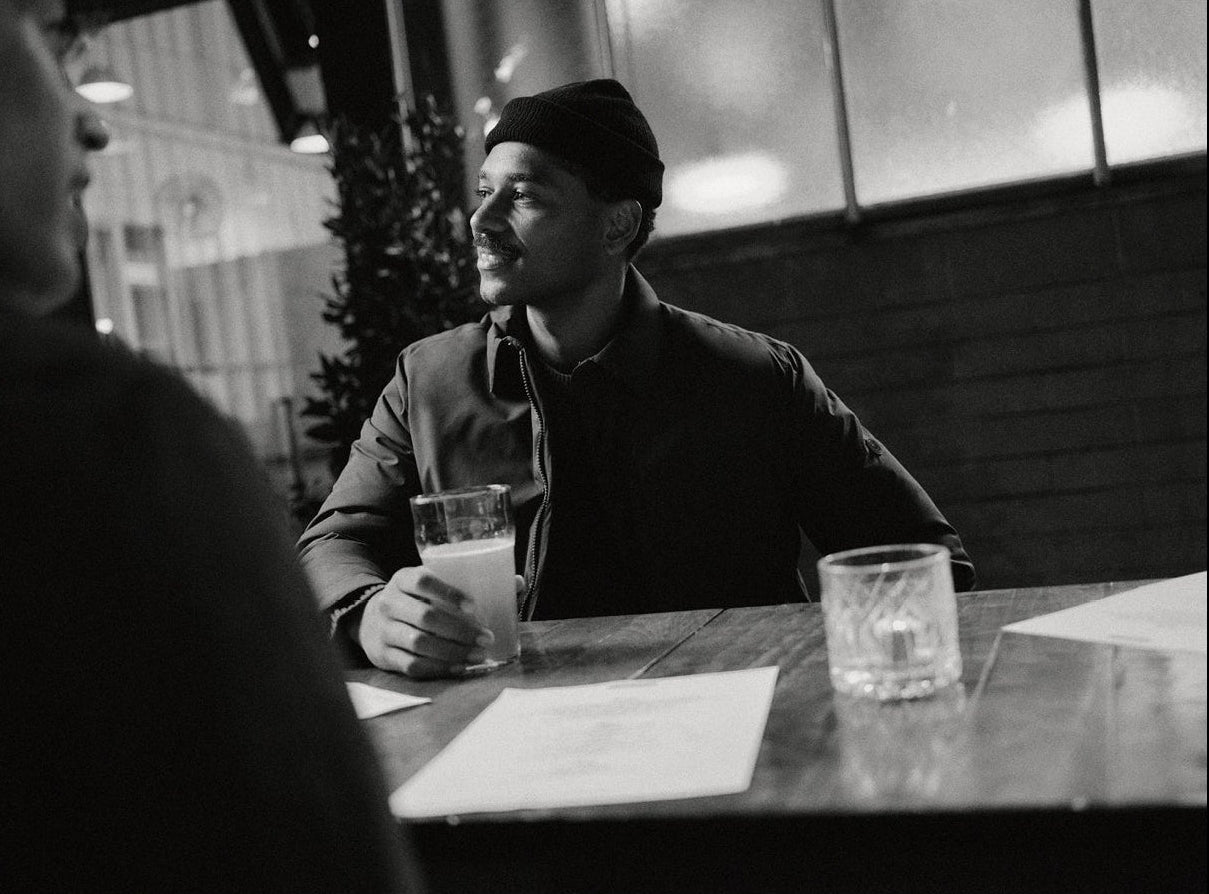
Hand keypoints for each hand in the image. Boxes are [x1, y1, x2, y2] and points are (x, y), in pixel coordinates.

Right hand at [354, 567, 522, 678]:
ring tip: (478, 655)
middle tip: (487, 638)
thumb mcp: (430, 585)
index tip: (474, 606)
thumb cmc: (415, 600)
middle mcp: (389, 602)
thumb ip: (469, 583)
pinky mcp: (383, 656)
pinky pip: (412, 665)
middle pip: (425, 617)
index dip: (449, 593)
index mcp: (403, 579)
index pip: (423, 580)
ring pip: (419, 644)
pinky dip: (439, 668)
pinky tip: (459, 668)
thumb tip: (518, 583)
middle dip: (460, 631)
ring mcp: (383, 631)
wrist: (368, 621)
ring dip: (452, 652)